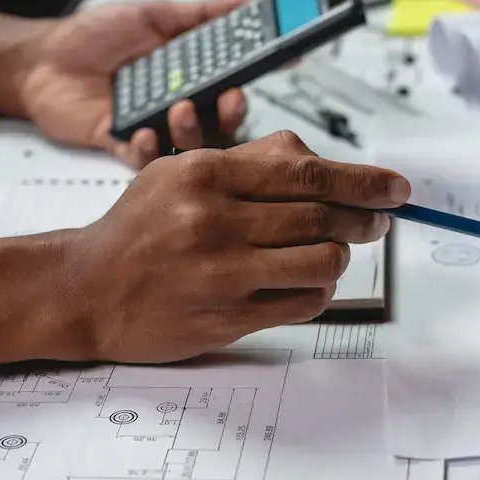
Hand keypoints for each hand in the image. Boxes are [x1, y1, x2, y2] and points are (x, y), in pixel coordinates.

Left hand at [19, 0, 250, 166]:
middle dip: (228, 115)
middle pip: (216, 121)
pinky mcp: (121, 144)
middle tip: (227, 101)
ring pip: (185, 143)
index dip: (244, 87)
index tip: (256, 80)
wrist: (41, 59)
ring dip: (190, 129)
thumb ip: (203, 14)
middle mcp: (173, 103)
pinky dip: (147, 149)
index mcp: (186, 75)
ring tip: (178, 108)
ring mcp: (148, 125)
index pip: (228, 86)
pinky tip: (143, 133)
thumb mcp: (154, 14)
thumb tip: (251, 2)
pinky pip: (143, 158)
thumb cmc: (93, 35)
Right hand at [53, 131, 409, 362]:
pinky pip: (302, 305)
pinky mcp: (226, 318)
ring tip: (333, 251)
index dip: (362, 180)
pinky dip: (318, 292)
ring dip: (340, 256)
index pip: (305, 172)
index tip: (395, 187)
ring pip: (322, 261)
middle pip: (321, 216)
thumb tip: (318, 160)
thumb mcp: (178, 172)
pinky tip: (306, 282)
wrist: (84, 290)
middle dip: (364, 218)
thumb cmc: (135, 230)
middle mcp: (213, 222)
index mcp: (204, 175)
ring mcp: (221, 274)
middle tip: (380, 220)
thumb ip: (247, 163)